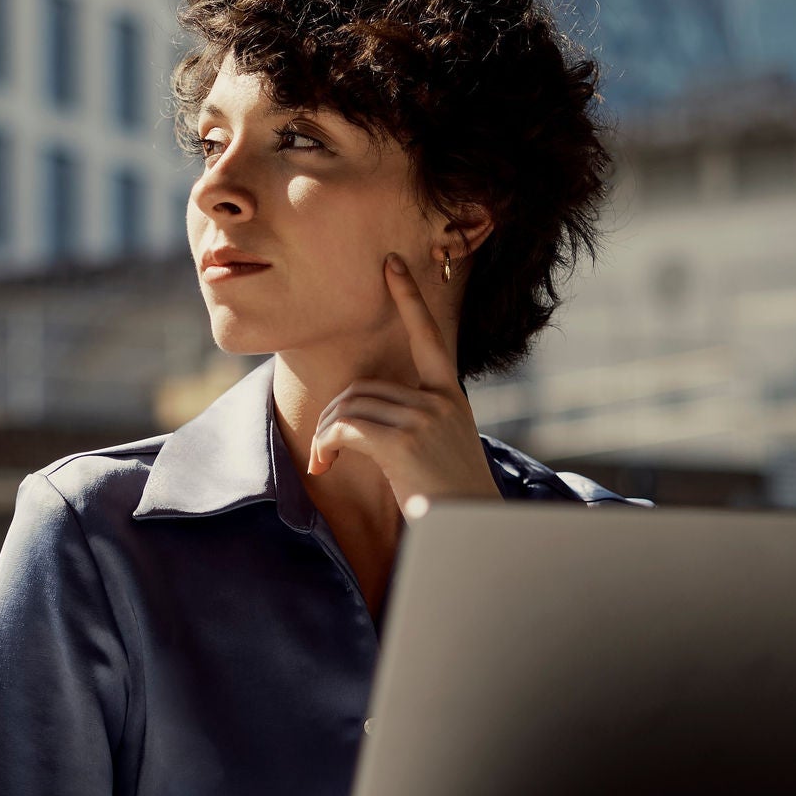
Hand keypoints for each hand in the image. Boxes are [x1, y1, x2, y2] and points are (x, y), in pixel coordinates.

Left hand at [307, 254, 503, 513]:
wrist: (472, 531)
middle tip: (323, 451)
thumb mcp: (439, 449)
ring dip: (324, 436)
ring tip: (325, 462)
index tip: (392, 263)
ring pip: (349, 407)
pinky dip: (324, 446)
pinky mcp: (405, 441)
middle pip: (362, 388)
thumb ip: (414, 421)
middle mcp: (441, 400)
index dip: (408, 298)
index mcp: (451, 396)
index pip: (428, 336)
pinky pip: (344, 428)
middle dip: (332, 418)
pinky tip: (325, 467)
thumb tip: (357, 415)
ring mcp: (425, 418)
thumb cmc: (449, 499)